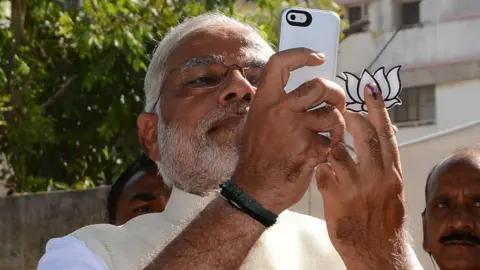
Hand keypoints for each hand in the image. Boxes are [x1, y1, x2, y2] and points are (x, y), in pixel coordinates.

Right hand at [233, 48, 346, 213]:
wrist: (255, 190)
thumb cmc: (256, 157)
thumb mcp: (255, 123)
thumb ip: (274, 105)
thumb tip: (299, 92)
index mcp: (264, 101)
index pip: (280, 63)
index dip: (301, 55)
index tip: (318, 57)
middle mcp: (279, 110)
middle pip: (319, 86)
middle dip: (335, 93)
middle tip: (337, 103)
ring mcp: (295, 130)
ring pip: (332, 115)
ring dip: (337, 125)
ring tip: (331, 133)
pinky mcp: (310, 149)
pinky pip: (332, 141)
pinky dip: (332, 147)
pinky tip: (322, 154)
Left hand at [316, 84, 407, 268]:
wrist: (376, 252)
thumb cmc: (382, 218)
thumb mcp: (392, 189)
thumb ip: (385, 162)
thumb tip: (385, 134)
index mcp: (392, 171)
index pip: (386, 133)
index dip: (378, 109)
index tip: (369, 87)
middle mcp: (378, 176)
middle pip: (364, 135)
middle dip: (350, 117)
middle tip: (340, 109)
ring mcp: (357, 187)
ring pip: (338, 150)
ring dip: (329, 140)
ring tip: (325, 137)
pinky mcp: (336, 198)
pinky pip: (322, 171)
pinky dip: (317, 165)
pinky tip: (316, 167)